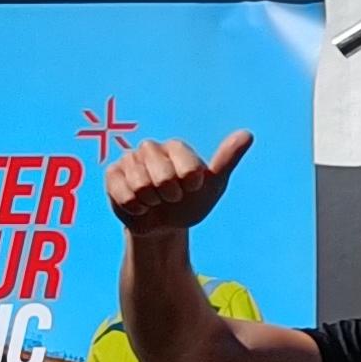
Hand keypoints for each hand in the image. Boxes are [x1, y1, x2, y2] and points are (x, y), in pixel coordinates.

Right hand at [107, 130, 249, 236]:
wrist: (165, 227)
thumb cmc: (191, 203)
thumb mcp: (213, 185)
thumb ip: (227, 159)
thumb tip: (247, 134)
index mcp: (176, 147)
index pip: (185, 165)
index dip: (190, 183)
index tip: (192, 187)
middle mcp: (151, 148)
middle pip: (161, 175)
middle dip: (170, 195)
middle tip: (172, 197)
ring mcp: (129, 160)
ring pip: (141, 185)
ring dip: (152, 202)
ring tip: (156, 200)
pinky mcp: (112, 175)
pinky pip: (124, 194)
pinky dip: (135, 207)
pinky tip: (140, 206)